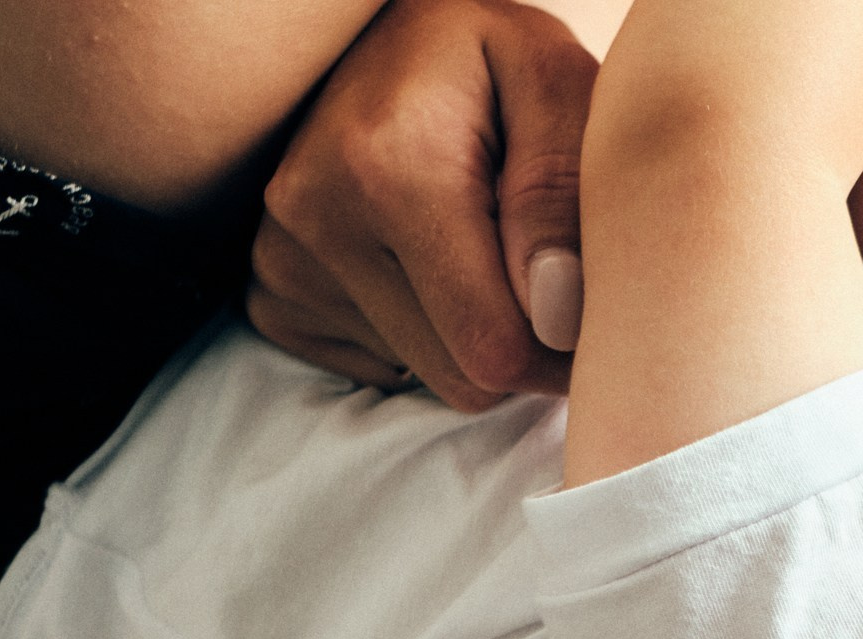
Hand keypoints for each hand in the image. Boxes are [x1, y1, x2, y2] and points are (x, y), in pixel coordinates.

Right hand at [250, 0, 597, 409]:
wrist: (380, 36)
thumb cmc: (488, 55)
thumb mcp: (553, 82)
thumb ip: (562, 194)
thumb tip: (558, 317)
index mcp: (390, 170)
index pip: (495, 349)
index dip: (563, 352)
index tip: (590, 310)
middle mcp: (316, 220)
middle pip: (463, 378)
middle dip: (521, 341)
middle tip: (539, 266)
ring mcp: (282, 262)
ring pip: (427, 376)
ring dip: (471, 333)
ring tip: (475, 242)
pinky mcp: (272, 293)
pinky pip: (379, 367)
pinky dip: (422, 333)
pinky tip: (426, 258)